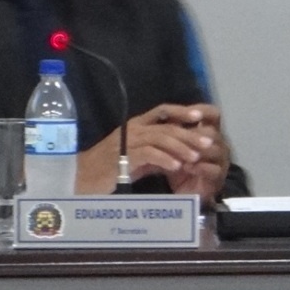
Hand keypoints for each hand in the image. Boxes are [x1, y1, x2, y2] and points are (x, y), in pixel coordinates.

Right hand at [78, 104, 230, 206]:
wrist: (82, 178)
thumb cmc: (110, 168)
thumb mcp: (139, 159)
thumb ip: (159, 154)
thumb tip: (183, 156)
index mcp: (137, 125)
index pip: (163, 111)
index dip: (182, 111)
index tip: (200, 116)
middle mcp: (134, 129)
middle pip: (167, 126)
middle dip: (189, 134)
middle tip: (208, 142)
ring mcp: (128, 142)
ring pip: (160, 139)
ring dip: (180, 148)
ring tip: (196, 157)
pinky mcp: (123, 157)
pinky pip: (148, 154)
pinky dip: (164, 159)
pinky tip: (177, 166)